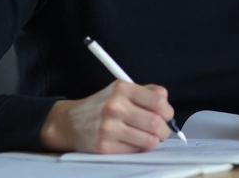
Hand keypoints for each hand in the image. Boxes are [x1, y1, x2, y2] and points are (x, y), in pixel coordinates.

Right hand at [40, 80, 173, 152]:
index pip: (158, 101)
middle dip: (164, 130)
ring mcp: (109, 128)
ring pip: (148, 140)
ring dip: (153, 141)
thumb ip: (147, 92)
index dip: (168, 111)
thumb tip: (166, 103)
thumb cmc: (101, 106)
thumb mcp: (121, 90)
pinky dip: (139, 148)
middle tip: (162, 131)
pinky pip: (135, 151)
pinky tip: (132, 142)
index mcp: (122, 88)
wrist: (70, 122)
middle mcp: (115, 106)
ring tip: (149, 137)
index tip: (167, 115)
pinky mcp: (105, 147)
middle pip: (155, 122)